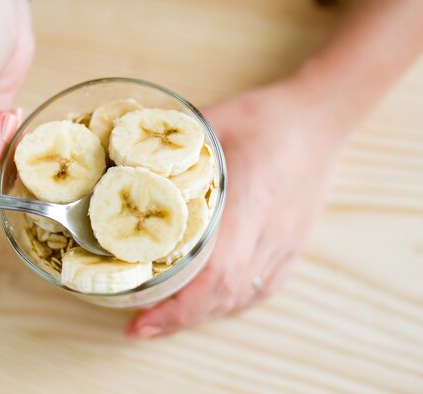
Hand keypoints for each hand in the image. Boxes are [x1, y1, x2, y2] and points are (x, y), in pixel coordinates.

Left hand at [126, 82, 344, 338]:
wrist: (319, 121)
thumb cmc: (267, 117)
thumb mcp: (214, 121)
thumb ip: (173, 147)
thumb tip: (127, 157)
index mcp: (250, 201)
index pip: (216, 272)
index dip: (178, 306)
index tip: (141, 321)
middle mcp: (269, 233)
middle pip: (224, 295)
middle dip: (177, 320)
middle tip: (138, 328)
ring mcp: (284, 244)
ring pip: (241, 297)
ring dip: (199, 316)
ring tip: (163, 322)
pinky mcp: (292, 247)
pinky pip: (260, 290)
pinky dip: (227, 304)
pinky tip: (206, 308)